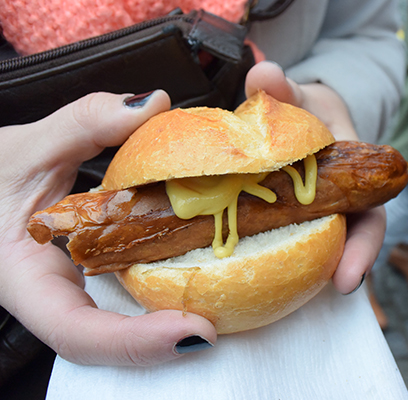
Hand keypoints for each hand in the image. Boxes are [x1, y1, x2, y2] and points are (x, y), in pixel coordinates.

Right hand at [0, 91, 216, 365]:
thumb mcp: (27, 145)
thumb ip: (87, 122)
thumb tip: (154, 105)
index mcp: (24, 278)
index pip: (76, 330)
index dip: (136, 341)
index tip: (195, 332)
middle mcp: (50, 297)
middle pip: (107, 342)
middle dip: (163, 342)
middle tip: (217, 325)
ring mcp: (69, 292)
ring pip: (117, 327)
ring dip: (166, 323)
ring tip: (217, 308)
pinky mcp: (86, 277)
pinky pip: (124, 298)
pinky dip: (160, 293)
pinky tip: (193, 270)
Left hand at [245, 61, 385, 293]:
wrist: (292, 118)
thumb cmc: (301, 110)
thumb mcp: (296, 95)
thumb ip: (283, 90)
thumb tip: (265, 76)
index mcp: (350, 178)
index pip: (368, 217)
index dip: (362, 249)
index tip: (348, 280)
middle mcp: (336, 205)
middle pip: (344, 245)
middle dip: (336, 272)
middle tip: (319, 297)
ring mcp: (312, 217)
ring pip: (314, 253)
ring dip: (299, 278)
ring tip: (273, 299)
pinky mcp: (285, 223)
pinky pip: (279, 246)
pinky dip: (265, 264)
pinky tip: (238, 279)